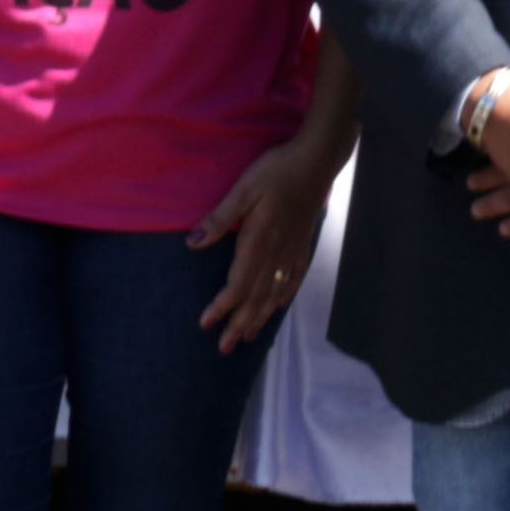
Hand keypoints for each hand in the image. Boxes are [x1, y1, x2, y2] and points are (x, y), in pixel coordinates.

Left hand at [186, 132, 333, 346]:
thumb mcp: (243, 190)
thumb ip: (219, 219)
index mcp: (259, 242)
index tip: (205, 324)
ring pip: (274, 294)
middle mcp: (277, 254)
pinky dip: (283, 297)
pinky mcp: (303, 244)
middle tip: (224, 348)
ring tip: (248, 337)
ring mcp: (293, 251)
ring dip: (259, 317)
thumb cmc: (276, 171)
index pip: (238, 286)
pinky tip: (278, 306)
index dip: (221, 308)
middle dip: (239, 324)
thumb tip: (192, 244)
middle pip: (256, 298)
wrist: (317, 161)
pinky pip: (292, 280)